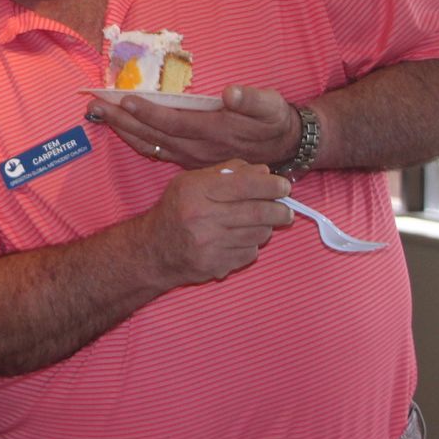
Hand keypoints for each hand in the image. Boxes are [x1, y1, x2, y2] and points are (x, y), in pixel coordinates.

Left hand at [89, 84, 301, 170]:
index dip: (148, 112)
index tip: (125, 99)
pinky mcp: (189, 159)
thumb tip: (232, 93)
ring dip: (123, 130)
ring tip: (99, 115)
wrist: (282, 148)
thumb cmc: (273, 121)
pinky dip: (135, 139)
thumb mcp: (271, 106)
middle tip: (94, 105)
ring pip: (150, 145)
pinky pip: (156, 151)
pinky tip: (120, 129)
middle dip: (122, 120)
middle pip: (153, 135)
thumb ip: (252, 99)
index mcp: (214, 132)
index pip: (174, 122)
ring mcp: (191, 157)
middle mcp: (197, 148)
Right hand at [141, 162, 293, 284]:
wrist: (153, 250)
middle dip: (280, 210)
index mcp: (198, 191)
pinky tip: (238, 240)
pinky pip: (250, 253)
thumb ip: (228, 172)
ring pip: (258, 234)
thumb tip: (264, 173)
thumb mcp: (192, 181)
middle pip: (258, 212)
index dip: (272, 185)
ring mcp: (210, 245)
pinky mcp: (216, 266)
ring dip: (264, 228)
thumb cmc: (176, 210)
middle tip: (285, 209)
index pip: (246, 185)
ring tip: (257, 223)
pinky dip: (250, 245)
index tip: (284, 187)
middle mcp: (203, 218)